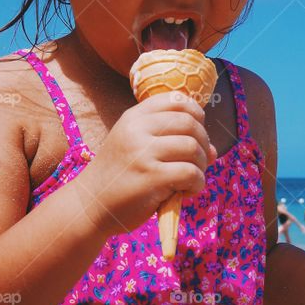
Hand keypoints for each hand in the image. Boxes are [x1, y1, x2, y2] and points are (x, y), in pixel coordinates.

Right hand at [75, 91, 216, 236]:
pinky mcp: (151, 177)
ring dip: (201, 166)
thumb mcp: (135, 146)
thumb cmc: (119, 176)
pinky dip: (197, 184)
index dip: (196, 114)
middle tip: (198, 162)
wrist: (91, 205)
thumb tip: (213, 150)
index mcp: (134, 117)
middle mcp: (137, 130)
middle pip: (190, 123)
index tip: (195, 133)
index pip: (176, 99)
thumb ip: (170, 140)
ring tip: (191, 179)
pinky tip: (186, 192)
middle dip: (203, 143)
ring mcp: (143, 153)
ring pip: (193, 148)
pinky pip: (191, 173)